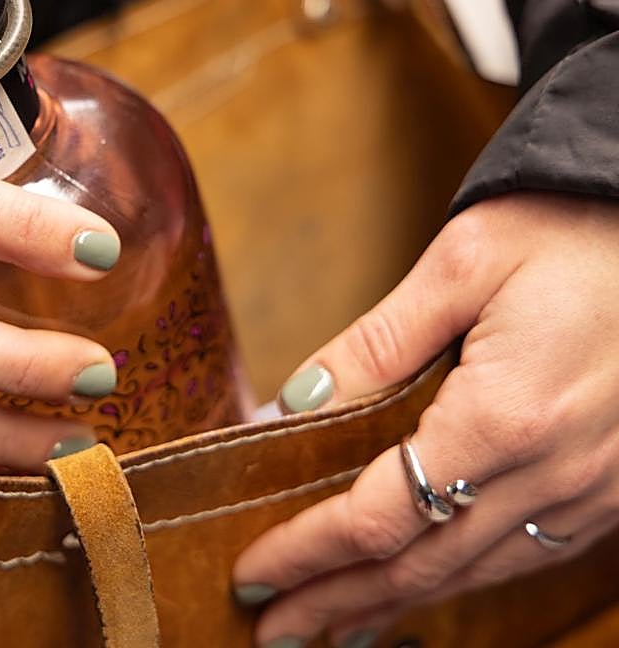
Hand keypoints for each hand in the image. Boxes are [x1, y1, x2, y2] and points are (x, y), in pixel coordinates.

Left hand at [232, 192, 618, 645]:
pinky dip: (463, 579)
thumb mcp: (464, 263)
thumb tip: (295, 406)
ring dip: (395, 603)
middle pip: (422, 565)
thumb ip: (376, 343)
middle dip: (338, 601)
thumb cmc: (575, 229)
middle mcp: (554, 472)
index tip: (253, 575)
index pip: (379, 515)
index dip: (309, 552)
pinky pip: (527, 555)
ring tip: (332, 625)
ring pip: (477, 573)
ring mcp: (595, 489)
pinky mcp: (615, 485)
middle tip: (271, 627)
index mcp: (505, 417)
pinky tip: (426, 583)